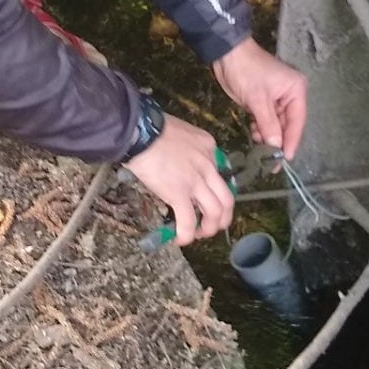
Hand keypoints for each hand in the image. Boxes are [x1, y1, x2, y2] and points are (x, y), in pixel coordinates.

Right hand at [124, 115, 234, 245]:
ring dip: (208, 229)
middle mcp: (208, 165)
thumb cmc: (153, 129)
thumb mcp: (181, 132)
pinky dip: (186, 235)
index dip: (214, 192)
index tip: (203, 198)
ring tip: (197, 234)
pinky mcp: (179, 194)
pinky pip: (188, 222)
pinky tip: (180, 239)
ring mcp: (196, 181)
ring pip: (215, 213)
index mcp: (209, 148)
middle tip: (211, 224)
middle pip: (227, 199)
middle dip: (223, 218)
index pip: (220, 174)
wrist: (140, 132)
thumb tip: (179, 165)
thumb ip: (187, 149)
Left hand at [211, 37, 307, 159]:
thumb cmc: (246, 71)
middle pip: (287, 125)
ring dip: (267, 136)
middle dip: (277, 141)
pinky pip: (265, 120)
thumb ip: (268, 124)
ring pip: (275, 125)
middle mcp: (290, 95)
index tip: (285, 159)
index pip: (297, 121)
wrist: (226, 54)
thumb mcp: (258, 99)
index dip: (291, 141)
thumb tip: (276, 148)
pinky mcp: (263, 101)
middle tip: (271, 161)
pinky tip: (254, 134)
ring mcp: (276, 99)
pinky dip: (260, 129)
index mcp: (296, 90)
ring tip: (259, 147)